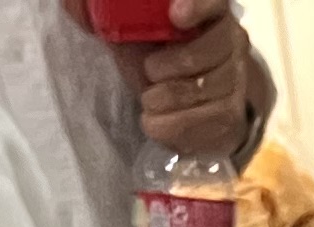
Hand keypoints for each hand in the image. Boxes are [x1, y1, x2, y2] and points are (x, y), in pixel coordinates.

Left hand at [126, 1, 273, 164]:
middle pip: (210, 53)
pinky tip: (157, 123)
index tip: (174, 16)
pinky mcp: (233, 116)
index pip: (212, 2)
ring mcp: (237, 80)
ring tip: (149, 102)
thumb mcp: (140, 31)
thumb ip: (119, 17)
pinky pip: (204, 125)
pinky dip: (172, 128)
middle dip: (172, 66)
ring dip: (168, 101)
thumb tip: (76, 7)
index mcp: (210, 12)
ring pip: (205, 92)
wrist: (198, 98)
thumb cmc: (162, 55)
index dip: (197, 7)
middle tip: (149, 73)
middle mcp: (233, 42)